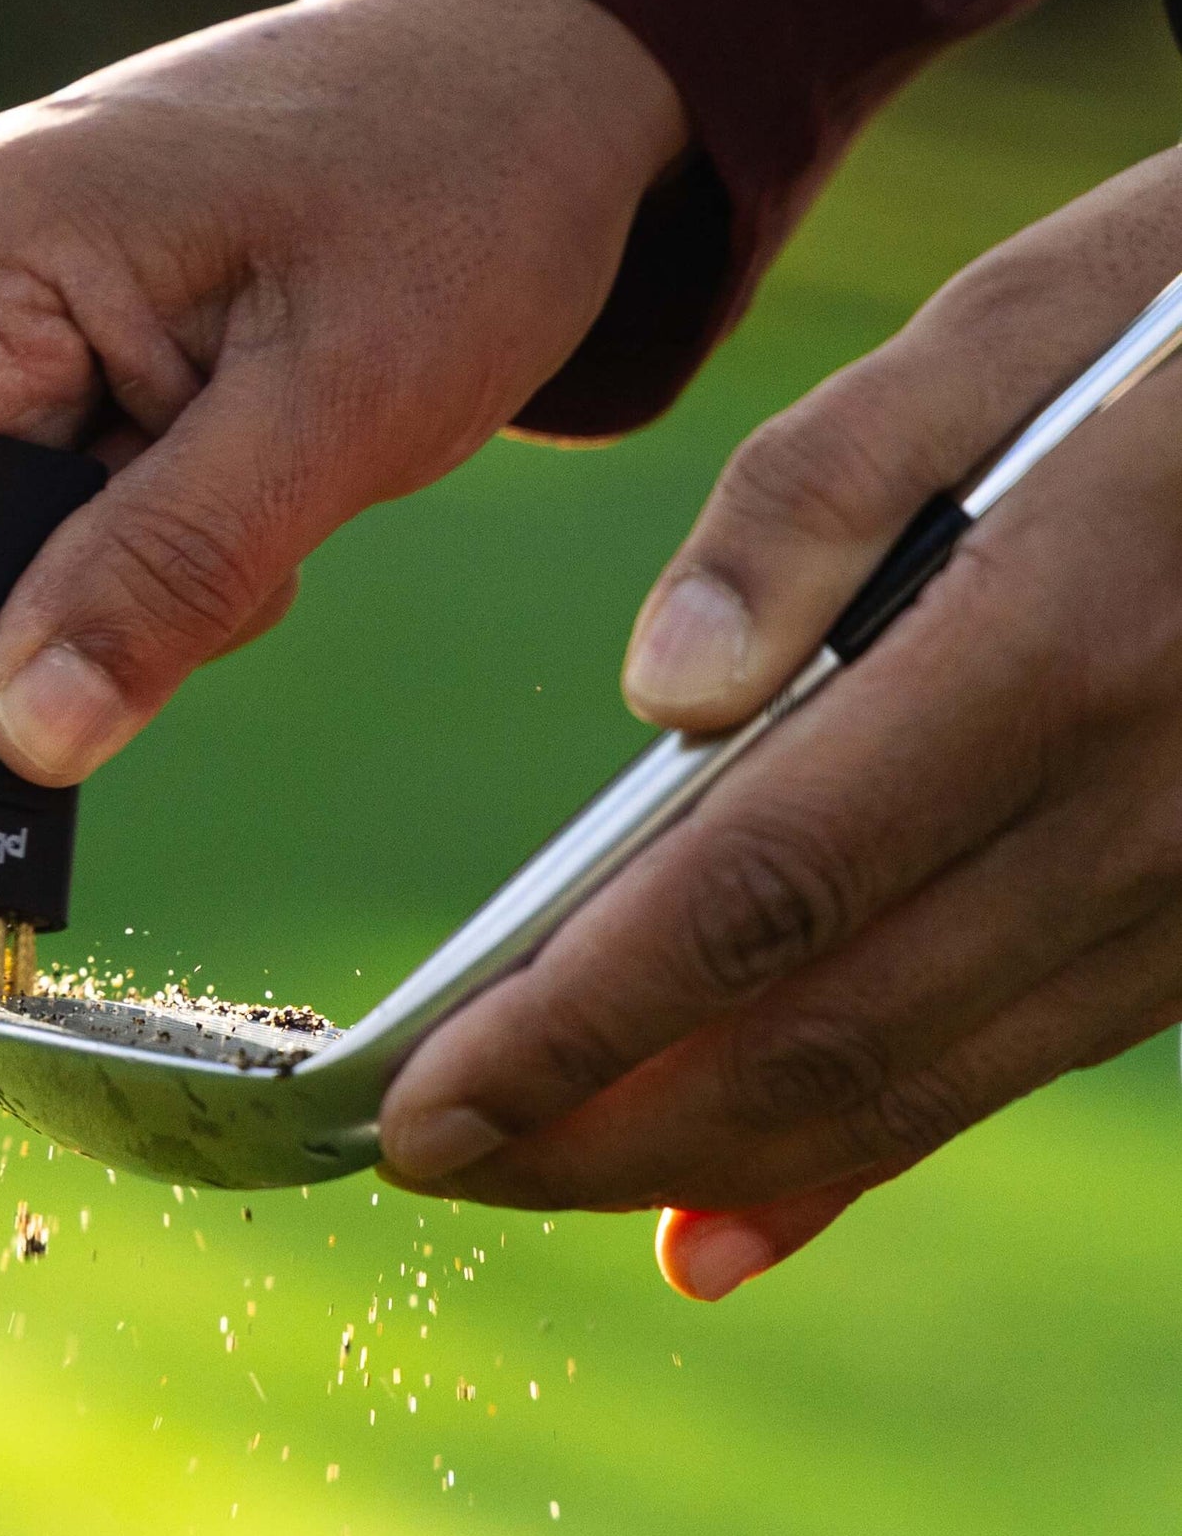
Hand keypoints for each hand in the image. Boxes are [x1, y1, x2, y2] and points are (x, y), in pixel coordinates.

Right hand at [0, 0, 684, 802]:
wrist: (502, 78)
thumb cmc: (449, 206)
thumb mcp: (339, 407)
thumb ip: (171, 568)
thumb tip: (17, 742)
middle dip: (7, 650)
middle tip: (213, 622)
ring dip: (83, 595)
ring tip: (259, 520)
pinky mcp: (7, 327)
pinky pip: (2, 495)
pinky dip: (108, 546)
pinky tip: (233, 484)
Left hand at [376, 147, 1181, 1298]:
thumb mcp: (1014, 325)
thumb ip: (816, 497)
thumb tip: (657, 694)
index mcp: (1047, 645)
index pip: (754, 890)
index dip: (576, 1019)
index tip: (424, 1098)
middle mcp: (1130, 805)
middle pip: (816, 1029)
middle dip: (599, 1121)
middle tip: (435, 1158)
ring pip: (910, 1081)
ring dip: (701, 1153)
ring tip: (535, 1175)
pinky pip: (1007, 1064)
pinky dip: (853, 1154)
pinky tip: (726, 1210)